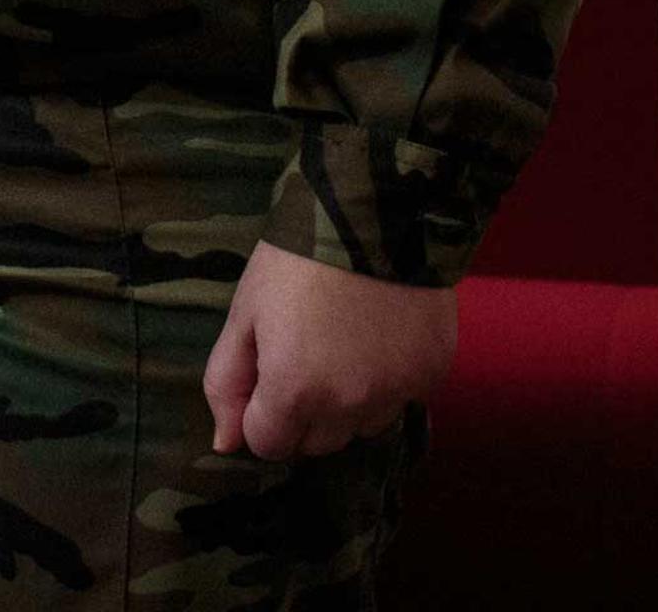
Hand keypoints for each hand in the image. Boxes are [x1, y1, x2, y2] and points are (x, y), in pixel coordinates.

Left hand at [203, 242, 452, 460]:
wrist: (374, 212)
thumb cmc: (296, 260)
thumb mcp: (245, 312)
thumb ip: (227, 382)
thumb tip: (226, 444)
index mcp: (295, 392)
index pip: (269, 445)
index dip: (261, 413)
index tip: (269, 373)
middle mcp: (349, 406)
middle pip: (317, 443)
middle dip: (302, 413)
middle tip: (304, 356)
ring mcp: (396, 392)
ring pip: (362, 427)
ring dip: (348, 404)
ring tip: (344, 345)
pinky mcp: (431, 374)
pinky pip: (401, 399)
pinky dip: (388, 381)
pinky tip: (379, 337)